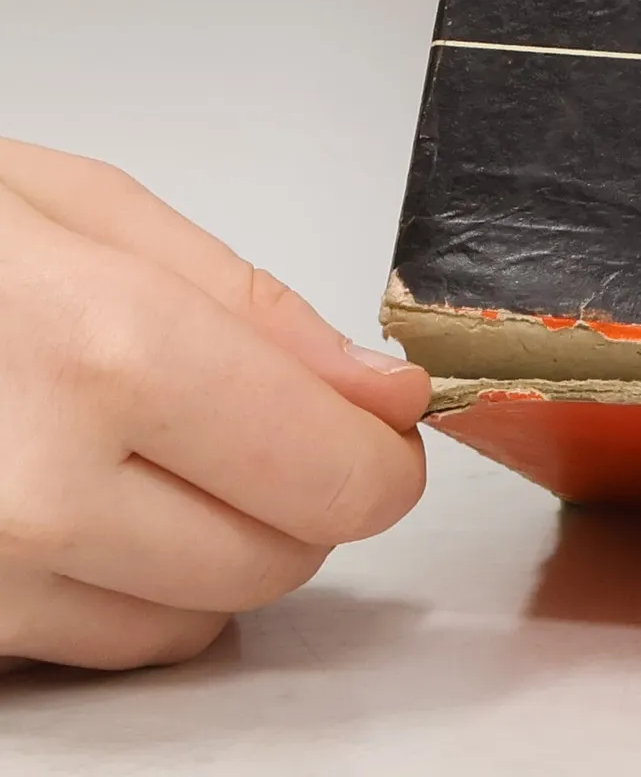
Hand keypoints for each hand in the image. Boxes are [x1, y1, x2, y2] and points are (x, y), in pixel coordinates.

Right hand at [0, 137, 428, 669]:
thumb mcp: (89, 210)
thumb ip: (253, 309)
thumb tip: (376, 393)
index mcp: (108, 356)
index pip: (333, 477)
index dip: (381, 457)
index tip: (382, 429)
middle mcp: (40, 492)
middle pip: (280, 558)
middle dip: (306, 493)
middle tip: (264, 420)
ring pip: (195, 620)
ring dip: (218, 545)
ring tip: (154, 445)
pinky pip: (97, 646)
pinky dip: (127, 587)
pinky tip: (86, 493)